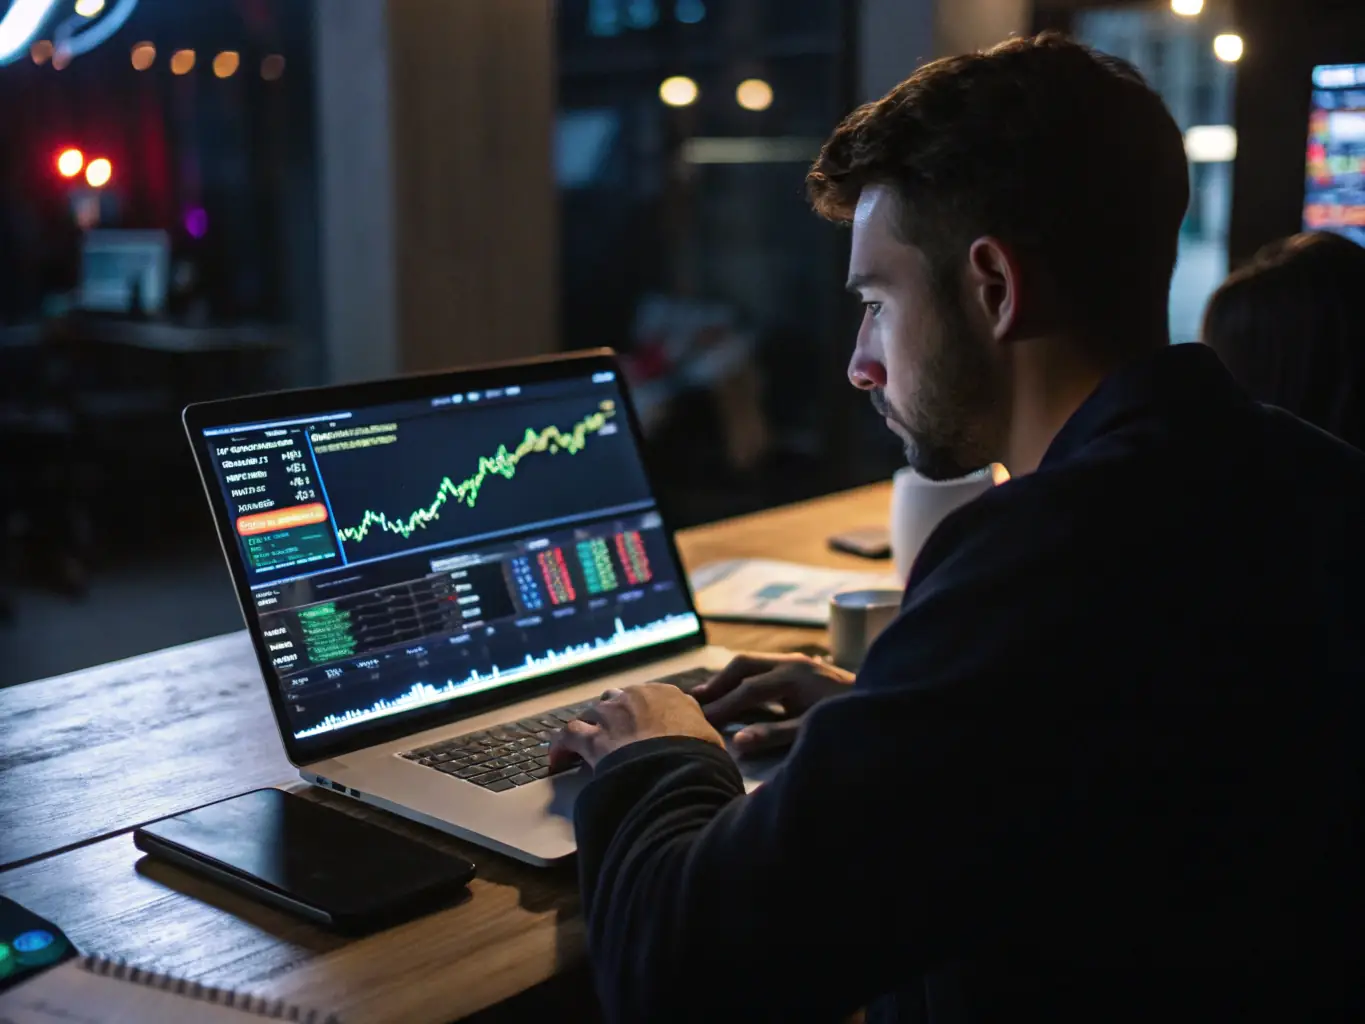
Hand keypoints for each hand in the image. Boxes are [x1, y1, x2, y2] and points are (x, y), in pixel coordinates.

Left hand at [549, 683, 724, 771]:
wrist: (678, 765)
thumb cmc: (698, 753)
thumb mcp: (710, 738)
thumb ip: (700, 732)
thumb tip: (704, 742)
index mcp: (666, 694)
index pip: (649, 697)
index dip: (642, 712)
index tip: (641, 725)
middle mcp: (635, 697)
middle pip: (615, 699)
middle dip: (612, 715)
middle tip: (613, 735)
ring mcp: (611, 715)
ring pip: (590, 713)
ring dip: (588, 727)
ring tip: (583, 746)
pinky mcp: (593, 737)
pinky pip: (568, 735)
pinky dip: (559, 746)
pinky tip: (557, 759)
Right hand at [690, 653, 853, 756]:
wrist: (884, 701)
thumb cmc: (849, 720)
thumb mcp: (813, 731)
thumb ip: (775, 735)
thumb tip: (738, 742)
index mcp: (794, 676)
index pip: (748, 690)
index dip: (723, 706)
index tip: (701, 720)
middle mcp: (793, 662)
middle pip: (744, 664)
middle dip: (718, 683)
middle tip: (694, 700)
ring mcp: (798, 661)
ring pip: (752, 662)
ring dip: (728, 678)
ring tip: (706, 696)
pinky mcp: (802, 667)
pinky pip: (764, 667)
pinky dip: (744, 678)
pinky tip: (735, 691)